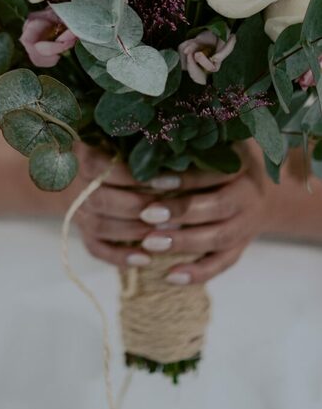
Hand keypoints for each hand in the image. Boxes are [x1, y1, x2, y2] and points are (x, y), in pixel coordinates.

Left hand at [75, 141, 272, 285]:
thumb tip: (150, 133)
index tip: (153, 180)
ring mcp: (247, 226)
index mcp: (243, 167)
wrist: (262, 188)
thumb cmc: (226, 156)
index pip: (213, 174)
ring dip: (184, 243)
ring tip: (150, 243)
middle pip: (217, 208)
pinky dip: (197, 273)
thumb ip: (192, 141)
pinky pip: (222, 264)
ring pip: (218, 239)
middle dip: (180, 212)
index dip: (184, 179)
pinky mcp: (240, 248)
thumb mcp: (218, 142)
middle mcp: (249, 198)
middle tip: (146, 215)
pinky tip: (169, 276)